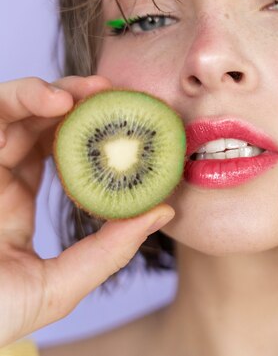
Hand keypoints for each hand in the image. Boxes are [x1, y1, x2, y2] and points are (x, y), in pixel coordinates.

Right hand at [0, 76, 174, 346]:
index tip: (131, 125)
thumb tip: (163, 212)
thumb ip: (108, 251)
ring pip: (11, 110)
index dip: (89, 135)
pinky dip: (21, 99)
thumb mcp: (59, 285)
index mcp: (13, 204)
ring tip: (92, 90)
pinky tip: (56, 102)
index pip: (54, 156)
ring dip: (53, 92)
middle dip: (76, 102)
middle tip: (115, 93)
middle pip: (34, 124)